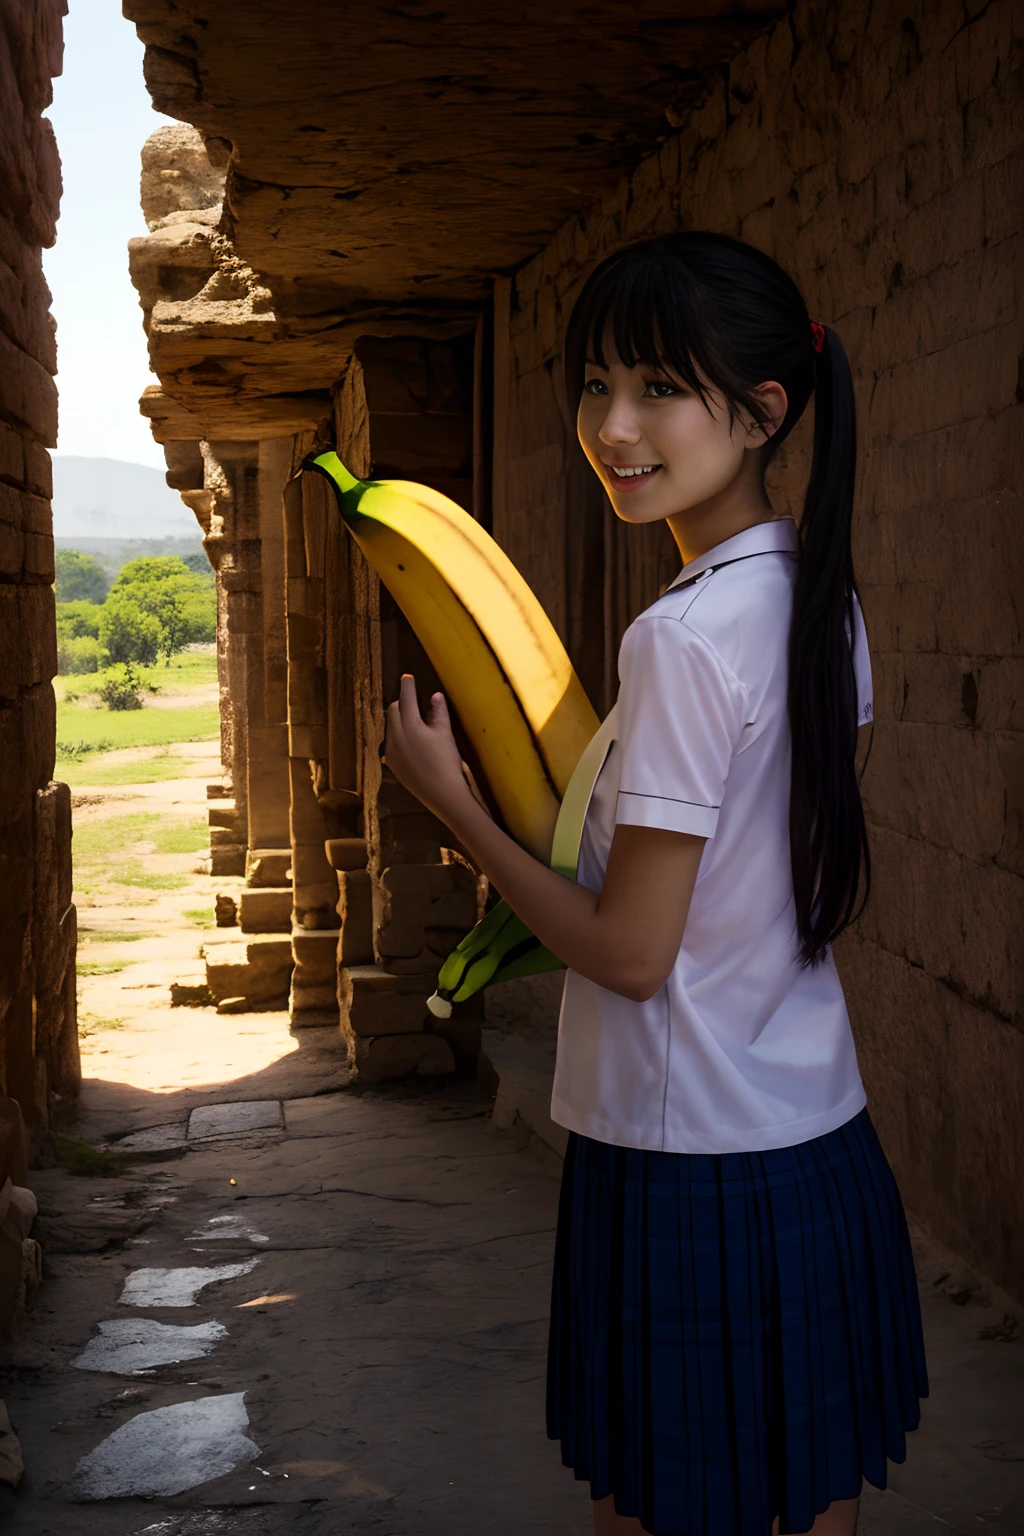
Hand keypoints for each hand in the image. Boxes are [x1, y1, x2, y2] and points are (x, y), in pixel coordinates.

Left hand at [384, 675, 476, 825]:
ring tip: (415, 722)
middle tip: (415, 701)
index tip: (408, 677)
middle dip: (402, 703)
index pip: (406, 699)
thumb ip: (438, 712)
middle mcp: (395, 736)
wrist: (442, 794)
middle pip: (393, 711)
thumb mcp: (445, 733)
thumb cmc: (447, 761)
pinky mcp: (392, 764)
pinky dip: (398, 736)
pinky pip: (391, 743)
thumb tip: (435, 695)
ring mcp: (391, 752)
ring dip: (399, 720)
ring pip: (390, 727)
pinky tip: (411, 742)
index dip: (407, 686)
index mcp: (410, 725)